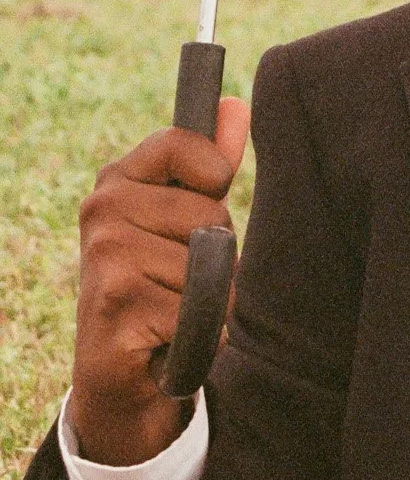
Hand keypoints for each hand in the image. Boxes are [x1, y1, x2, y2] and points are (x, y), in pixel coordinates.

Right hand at [69, 98, 250, 465]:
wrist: (124, 374)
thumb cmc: (162, 284)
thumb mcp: (187, 218)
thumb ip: (211, 164)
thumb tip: (237, 105)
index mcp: (117, 179)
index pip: (182, 142)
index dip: (212, 173)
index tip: (203, 201)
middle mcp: (101, 208)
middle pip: (209, 213)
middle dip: (215, 252)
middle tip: (179, 276)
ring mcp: (104, 254)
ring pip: (207, 262)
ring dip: (209, 295)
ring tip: (174, 306)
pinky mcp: (116, 301)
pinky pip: (197, 304)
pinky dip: (198, 328)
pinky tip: (165, 334)